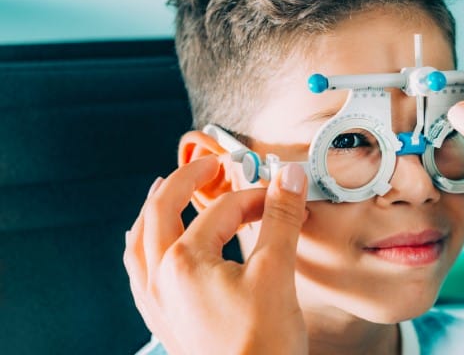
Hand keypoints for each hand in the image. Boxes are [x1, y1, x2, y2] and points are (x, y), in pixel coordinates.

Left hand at [123, 157, 308, 354]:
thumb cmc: (263, 348)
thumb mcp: (277, 273)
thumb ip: (280, 219)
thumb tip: (288, 177)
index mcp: (184, 263)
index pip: (222, 210)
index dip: (256, 197)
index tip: (281, 196)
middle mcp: (160, 280)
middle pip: (161, 211)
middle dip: (186, 180)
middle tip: (210, 164)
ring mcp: (157, 303)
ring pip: (139, 242)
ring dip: (153, 210)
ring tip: (164, 189)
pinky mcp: (164, 322)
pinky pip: (138, 274)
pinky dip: (142, 247)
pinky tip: (149, 246)